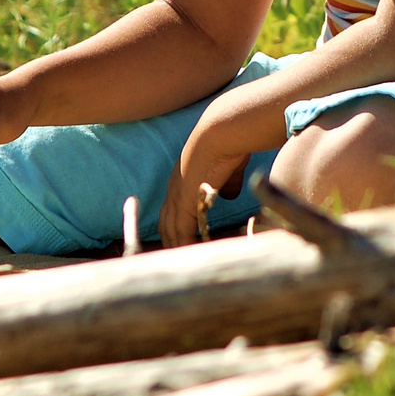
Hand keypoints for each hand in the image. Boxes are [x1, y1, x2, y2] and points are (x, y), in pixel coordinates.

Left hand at [160, 123, 250, 247]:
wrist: (221, 133)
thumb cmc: (228, 144)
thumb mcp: (228, 168)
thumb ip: (226, 184)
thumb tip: (228, 196)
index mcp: (182, 178)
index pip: (173, 209)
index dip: (176, 226)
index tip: (182, 240)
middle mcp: (173, 188)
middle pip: (165, 223)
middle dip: (171, 241)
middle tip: (178, 259)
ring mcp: (176, 195)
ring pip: (170, 230)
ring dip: (177, 246)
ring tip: (184, 262)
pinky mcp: (183, 203)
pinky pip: (181, 232)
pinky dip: (185, 245)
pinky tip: (192, 256)